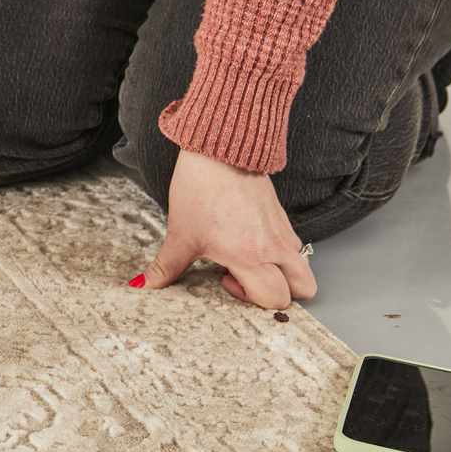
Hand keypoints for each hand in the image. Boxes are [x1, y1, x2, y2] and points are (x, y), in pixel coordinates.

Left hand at [135, 149, 317, 308]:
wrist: (219, 152)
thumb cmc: (201, 190)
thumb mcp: (180, 234)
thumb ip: (166, 267)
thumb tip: (145, 284)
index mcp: (250, 256)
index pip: (275, 298)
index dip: (250, 298)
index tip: (225, 279)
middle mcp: (274, 247)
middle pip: (301, 290)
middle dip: (274, 293)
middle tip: (242, 276)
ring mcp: (283, 233)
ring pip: (304, 271)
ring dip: (285, 277)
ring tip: (252, 262)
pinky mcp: (284, 219)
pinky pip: (296, 248)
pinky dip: (282, 256)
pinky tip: (251, 242)